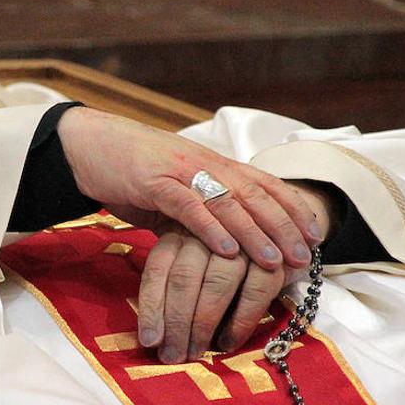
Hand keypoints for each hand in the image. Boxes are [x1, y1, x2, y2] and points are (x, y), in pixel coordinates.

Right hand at [58, 107, 322, 269]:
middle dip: (283, 225)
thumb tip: (228, 240)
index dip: (292, 208)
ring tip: (274, 259)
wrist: (89, 145)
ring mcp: (180, 171)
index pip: (264, 183)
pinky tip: (226, 250)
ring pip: (227, 201)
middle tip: (305, 255)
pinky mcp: (153, 182)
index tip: (315, 234)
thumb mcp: (177, 186)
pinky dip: (210, 228)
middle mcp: (204, 164)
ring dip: (254, 232)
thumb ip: (203, 207)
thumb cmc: (133, 169)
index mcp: (213, 164)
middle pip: (254, 194)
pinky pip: (188, 207)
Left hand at [137, 225, 285, 362]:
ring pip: (216, 284)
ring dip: (203, 324)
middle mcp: (206, 234)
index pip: (158, 269)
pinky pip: (255, 291)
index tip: (148, 341)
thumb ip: (174, 291)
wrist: (279, 238)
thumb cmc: (225, 266)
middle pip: (183, 278)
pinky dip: (240, 321)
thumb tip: (154, 337)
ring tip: (194, 353)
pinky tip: (228, 343)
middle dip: (175, 322)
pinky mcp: (273, 255)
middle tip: (172, 356)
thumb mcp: (194, 270)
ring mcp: (241, 242)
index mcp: (180, 234)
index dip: (151, 307)